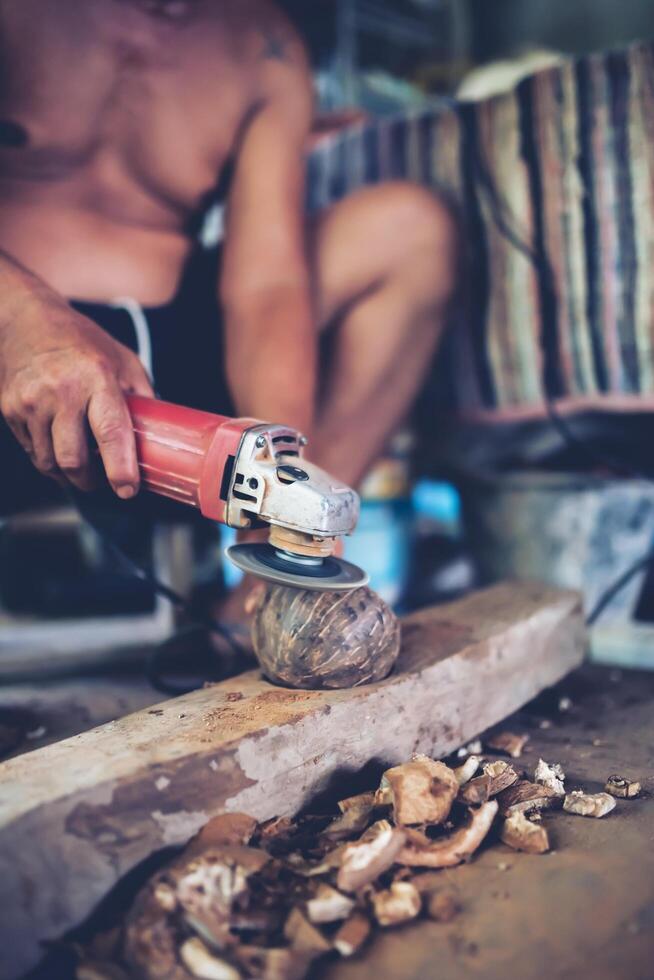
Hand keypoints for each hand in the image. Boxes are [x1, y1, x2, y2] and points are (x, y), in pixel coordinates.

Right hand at [0, 289, 152, 496]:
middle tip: (104, 480)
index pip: (111, 432)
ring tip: (82, 467)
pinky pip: (32, 451)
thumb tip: (160, 434)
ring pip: (50, 462)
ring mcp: (31, 402)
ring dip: (69, 474)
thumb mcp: (123, 360)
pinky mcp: (10, 409)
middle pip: (74, 459)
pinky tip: (60, 447)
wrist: (25, 320)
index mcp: (97, 378)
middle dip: (91, 481)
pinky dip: (49, 459)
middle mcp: (61, 391)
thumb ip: (141, 397)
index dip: (120, 468)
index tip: (128, 488)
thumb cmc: (80, 341)